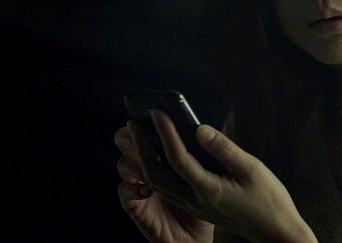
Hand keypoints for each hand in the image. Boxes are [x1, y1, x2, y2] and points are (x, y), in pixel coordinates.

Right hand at [115, 123, 213, 242]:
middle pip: (133, 148)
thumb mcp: (215, 174)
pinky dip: (129, 189)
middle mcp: (154, 173)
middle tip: (134, 127)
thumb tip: (203, 129)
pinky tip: (142, 187)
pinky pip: (126, 197)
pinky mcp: (140, 211)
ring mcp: (144, 191)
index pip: (155, 137)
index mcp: (172, 161)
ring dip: (130, 158)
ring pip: (127, 168)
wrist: (204, 236)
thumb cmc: (212, 203)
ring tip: (137, 152)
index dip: (150, 125)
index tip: (154, 112)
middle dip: (130, 137)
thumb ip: (208, 153)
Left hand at [121, 110, 317, 242]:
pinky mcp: (199, 208)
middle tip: (133, 124)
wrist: (275, 232)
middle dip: (141, 148)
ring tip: (141, 138)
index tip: (157, 113)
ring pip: (159, 185)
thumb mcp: (252, 168)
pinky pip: (169, 189)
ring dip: (145, 161)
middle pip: (156, 175)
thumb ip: (224, 148)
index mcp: (208, 190)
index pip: (177, 158)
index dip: (165, 133)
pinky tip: (161, 157)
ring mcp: (195, 206)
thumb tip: (200, 129)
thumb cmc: (269, 200)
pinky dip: (158, 171)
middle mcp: (195, 200)